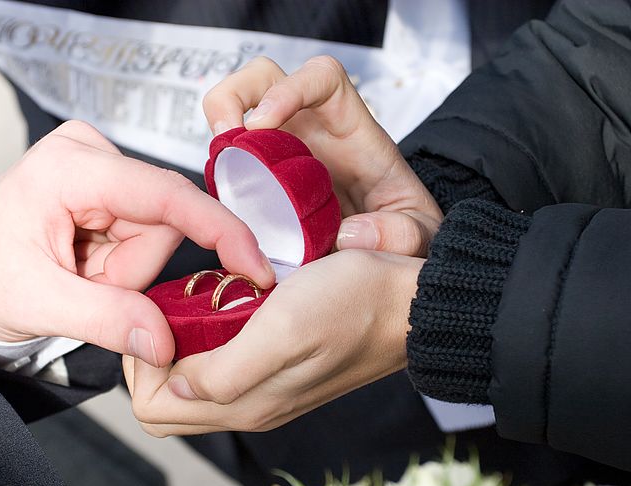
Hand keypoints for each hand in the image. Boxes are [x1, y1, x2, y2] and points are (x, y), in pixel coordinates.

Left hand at [0, 120, 274, 366]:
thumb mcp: (36, 303)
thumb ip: (104, 320)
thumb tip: (164, 343)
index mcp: (67, 168)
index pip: (164, 195)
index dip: (218, 229)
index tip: (255, 267)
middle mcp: (89, 153)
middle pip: (163, 222)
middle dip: (132, 270)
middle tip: (85, 287)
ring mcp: (101, 166)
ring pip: (157, 232)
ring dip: (125, 271)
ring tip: (79, 277)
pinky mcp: (109, 184)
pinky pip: (145, 233)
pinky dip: (121, 264)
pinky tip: (85, 264)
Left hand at [125, 249, 422, 435]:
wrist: (412, 303)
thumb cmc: (355, 305)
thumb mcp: (283, 330)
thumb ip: (224, 371)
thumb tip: (176, 385)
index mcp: (245, 405)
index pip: (152, 410)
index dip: (142, 366)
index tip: (158, 319)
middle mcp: (249, 406)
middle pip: (166, 403)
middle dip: (153, 359)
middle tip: (170, 309)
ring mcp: (264, 390)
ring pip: (191, 383)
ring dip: (180, 347)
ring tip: (197, 302)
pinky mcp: (278, 370)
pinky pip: (221, 367)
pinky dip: (208, 340)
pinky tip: (225, 304)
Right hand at [203, 56, 442, 255]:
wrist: (386, 257)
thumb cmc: (403, 232)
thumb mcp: (419, 237)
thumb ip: (399, 235)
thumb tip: (349, 234)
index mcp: (352, 131)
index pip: (323, 79)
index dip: (289, 88)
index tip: (262, 123)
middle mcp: (311, 131)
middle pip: (264, 78)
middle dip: (235, 95)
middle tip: (225, 138)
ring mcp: (280, 151)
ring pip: (236, 110)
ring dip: (217, 127)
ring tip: (216, 164)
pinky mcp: (259, 178)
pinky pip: (229, 158)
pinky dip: (217, 169)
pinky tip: (222, 197)